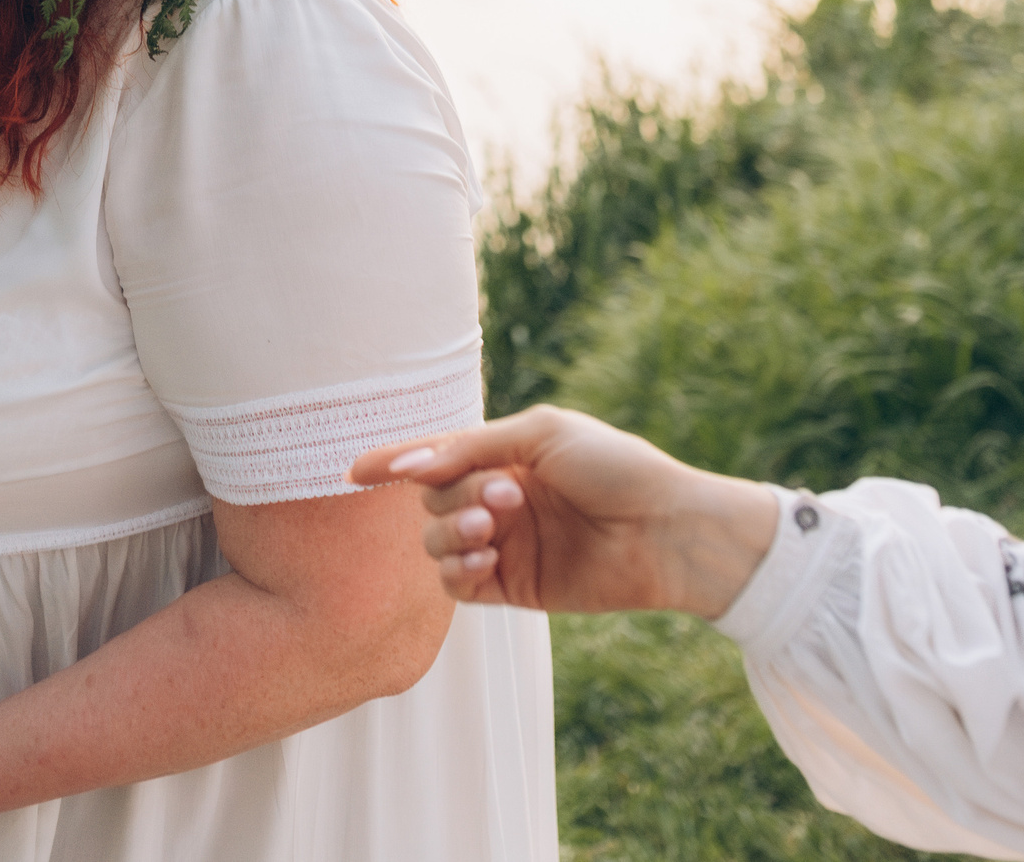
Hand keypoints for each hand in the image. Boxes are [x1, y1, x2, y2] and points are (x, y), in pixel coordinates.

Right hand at [346, 405, 778, 617]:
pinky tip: (481, 560)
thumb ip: (470, 448)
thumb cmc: (616, 467)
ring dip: (450, 534)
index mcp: (501, 457)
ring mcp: (503, 545)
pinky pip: (457, 585)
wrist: (671, 530)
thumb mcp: (541, 434)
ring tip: (492, 529)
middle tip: (502, 496)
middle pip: (431, 500)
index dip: (391, 462)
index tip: (352, 473)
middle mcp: (495, 500)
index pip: (432, 458)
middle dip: (452, 496)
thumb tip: (407, 466)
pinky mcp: (514, 588)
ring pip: (436, 544)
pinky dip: (456, 572)